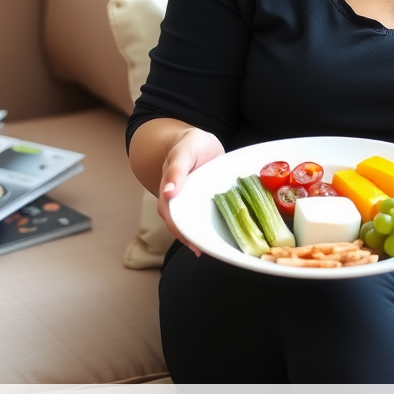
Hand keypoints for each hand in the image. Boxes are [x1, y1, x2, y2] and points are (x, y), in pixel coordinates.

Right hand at [157, 126, 224, 256]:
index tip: (193, 245)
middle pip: (183, 226)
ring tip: (216, 249)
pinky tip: (226, 235)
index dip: (181, 232)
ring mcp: (194, 204)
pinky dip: (216, 226)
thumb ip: (175, 170)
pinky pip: (210, 217)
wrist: (199, 141)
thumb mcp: (183, 152)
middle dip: (193, 240)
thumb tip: (168, 193)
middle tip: (205, 252)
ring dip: (204, 236)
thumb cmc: (189, 144)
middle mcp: (181, 202)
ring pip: (197, 224)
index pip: (172, 217)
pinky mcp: (207, 203)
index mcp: (171, 192)